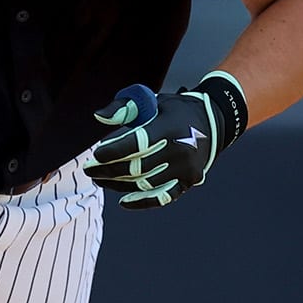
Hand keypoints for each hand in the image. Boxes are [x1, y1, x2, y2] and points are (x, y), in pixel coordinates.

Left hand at [81, 72, 248, 208]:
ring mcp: (186, 169)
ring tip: (101, 180)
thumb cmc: (173, 111)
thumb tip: (99, 117)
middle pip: (137, 166)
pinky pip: (163, 197)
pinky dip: (142, 201)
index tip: (94, 156)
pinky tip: (124, 202)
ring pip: (145, 183)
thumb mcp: (152, 100)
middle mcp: (181, 150)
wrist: (212, 122)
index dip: (112, 151)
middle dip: (109, 170)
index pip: (136, 143)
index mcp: (171, 127)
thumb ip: (125, 107)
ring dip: (119, 185)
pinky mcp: (189, 182)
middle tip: (89, 170)